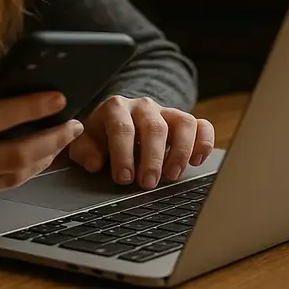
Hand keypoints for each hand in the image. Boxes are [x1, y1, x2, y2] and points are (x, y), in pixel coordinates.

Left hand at [67, 96, 214, 188]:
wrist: (116, 123)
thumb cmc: (101, 138)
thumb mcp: (85, 143)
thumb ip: (84, 152)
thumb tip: (95, 162)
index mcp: (115, 108)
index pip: (122, 128)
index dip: (123, 154)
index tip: (124, 178)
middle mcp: (143, 106)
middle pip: (154, 127)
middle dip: (152, 158)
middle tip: (148, 183)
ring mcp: (166, 112)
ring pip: (183, 123)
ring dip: (181, 151)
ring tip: (172, 175)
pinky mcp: (184, 122)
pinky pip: (202, 126)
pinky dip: (204, 143)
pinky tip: (196, 161)